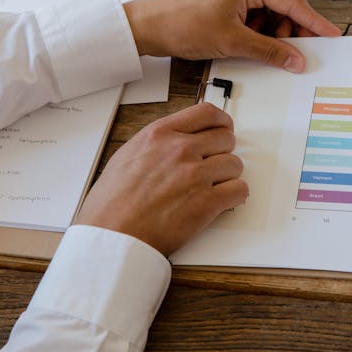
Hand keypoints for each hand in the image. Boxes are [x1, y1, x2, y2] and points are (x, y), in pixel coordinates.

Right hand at [76, 102, 246, 255]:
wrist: (112, 238)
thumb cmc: (112, 205)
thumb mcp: (128, 156)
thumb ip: (158, 143)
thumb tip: (179, 139)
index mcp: (160, 134)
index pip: (207, 112)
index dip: (221, 122)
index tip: (224, 129)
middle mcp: (181, 150)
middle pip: (226, 139)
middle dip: (222, 152)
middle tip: (214, 165)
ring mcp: (195, 175)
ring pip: (235, 164)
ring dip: (228, 176)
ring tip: (212, 187)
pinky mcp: (206, 202)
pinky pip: (239, 190)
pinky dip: (234, 196)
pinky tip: (221, 201)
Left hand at [123, 0, 341, 71]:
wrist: (149, 27)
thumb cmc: (183, 24)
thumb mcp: (232, 41)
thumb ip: (270, 50)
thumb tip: (296, 60)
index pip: (293, 2)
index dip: (314, 21)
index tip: (331, 35)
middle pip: (286, 4)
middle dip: (296, 29)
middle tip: (304, 51)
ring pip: (273, 13)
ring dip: (278, 34)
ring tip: (273, 52)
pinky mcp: (230, 5)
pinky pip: (258, 18)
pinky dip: (263, 34)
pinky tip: (259, 48)